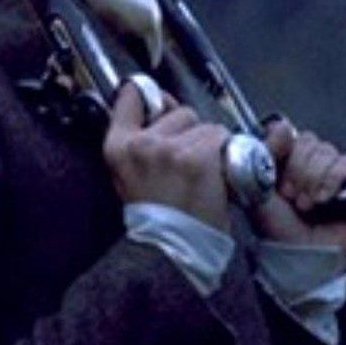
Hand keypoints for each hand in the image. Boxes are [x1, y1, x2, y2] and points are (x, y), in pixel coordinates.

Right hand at [103, 83, 232, 231]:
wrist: (174, 249)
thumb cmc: (156, 216)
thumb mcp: (129, 174)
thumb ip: (138, 138)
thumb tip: (161, 102)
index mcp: (118, 146)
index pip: (131, 96)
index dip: (147, 95)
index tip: (156, 100)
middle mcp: (142, 143)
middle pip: (180, 112)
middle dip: (190, 132)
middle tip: (186, 164)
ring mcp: (171, 149)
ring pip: (207, 127)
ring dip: (212, 146)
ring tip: (203, 174)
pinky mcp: (199, 158)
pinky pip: (223, 140)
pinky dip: (227, 156)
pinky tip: (217, 177)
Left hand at [252, 119, 345, 264]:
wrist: (302, 255)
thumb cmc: (277, 227)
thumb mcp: (260, 188)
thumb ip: (266, 153)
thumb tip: (281, 125)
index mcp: (283, 160)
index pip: (288, 134)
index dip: (285, 153)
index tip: (278, 182)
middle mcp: (308, 163)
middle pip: (309, 141)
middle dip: (299, 171)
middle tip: (292, 197)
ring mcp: (330, 172)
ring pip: (327, 151)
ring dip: (315, 178)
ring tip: (307, 205)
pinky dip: (333, 180)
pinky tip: (326, 200)